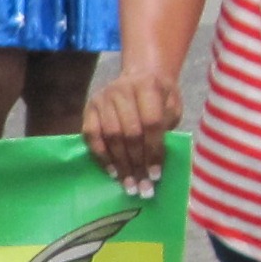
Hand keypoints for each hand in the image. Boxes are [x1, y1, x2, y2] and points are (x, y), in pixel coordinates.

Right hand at [81, 68, 179, 195]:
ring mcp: (102, 98)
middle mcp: (121, 90)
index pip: (151, 123)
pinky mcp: (89, 107)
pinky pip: (91, 136)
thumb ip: (166, 128)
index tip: (156, 175)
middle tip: (142, 187)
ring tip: (128, 184)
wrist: (141, 74)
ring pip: (110, 136)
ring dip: (120, 164)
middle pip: (129, 132)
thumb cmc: (161, 97)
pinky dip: (101, 156)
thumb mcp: (172, 107)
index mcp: (147, 86)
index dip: (154, 151)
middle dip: (136, 163)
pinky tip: (112, 172)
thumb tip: (156, 163)